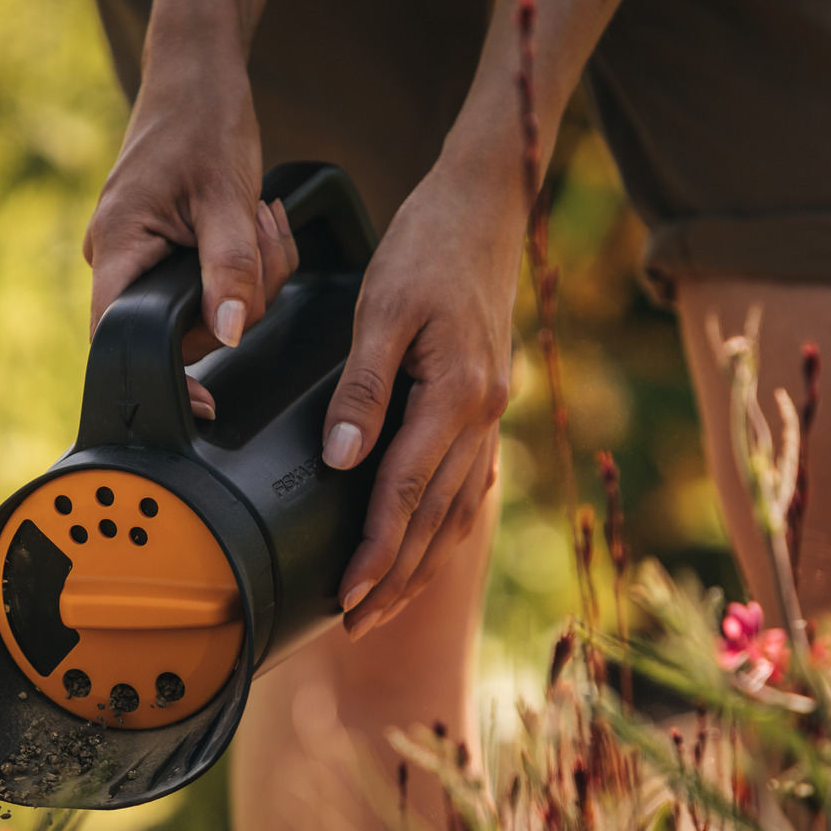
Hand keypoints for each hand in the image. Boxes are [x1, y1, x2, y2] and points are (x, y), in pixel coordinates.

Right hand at [83, 60, 298, 419]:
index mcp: (117, 249)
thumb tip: (232, 334)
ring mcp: (140, 258)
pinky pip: (209, 284)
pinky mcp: (164, 253)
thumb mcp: (228, 198)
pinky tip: (251, 224)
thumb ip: (231, 269)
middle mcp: (118, 260)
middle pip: (182, 326)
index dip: (162, 376)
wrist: (196, 78)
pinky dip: (243, 263)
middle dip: (238, 296)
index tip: (202, 405)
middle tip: (260, 239)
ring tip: (258, 218)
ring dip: (250, 274)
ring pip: (206, 307)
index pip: (121, 338)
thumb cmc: (202, 122)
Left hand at [322, 159, 516, 637]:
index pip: (406, 494)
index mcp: (455, 396)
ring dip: (421, 564)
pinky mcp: (483, 404)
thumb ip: (361, 390)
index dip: (375, 551)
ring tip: (385, 605)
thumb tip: (341, 462)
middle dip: (396, 579)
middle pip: (436, 519)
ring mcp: (488, 414)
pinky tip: (430, 546)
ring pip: (456, 510)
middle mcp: (481, 415)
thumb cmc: (426, 248)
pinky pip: (467, 483)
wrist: (485, 206)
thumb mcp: (381, 309)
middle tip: (356, 624)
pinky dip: (445, 525)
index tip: (345, 594)